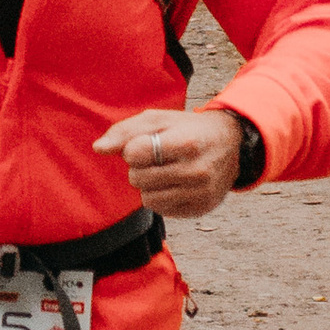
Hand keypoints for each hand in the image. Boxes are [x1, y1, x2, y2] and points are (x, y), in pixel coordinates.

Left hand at [95, 105, 242, 220]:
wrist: (231, 143)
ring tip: (165, 170)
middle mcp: (197, 171)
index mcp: (187, 143)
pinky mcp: (200, 209)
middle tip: (156, 157)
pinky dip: (161, 197)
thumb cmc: (187, 128)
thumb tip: (98, 148)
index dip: (133, 148)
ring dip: (148, 185)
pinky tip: (175, 183)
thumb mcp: (159, 119)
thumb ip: (125, 131)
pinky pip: (161, 210)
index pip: (135, 153)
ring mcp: (200, 194)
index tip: (146, 143)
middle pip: (138, 178)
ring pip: (147, 199)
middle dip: (139, 167)